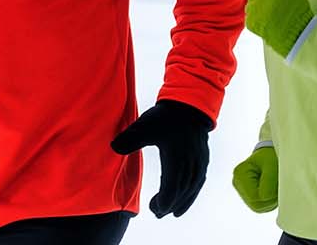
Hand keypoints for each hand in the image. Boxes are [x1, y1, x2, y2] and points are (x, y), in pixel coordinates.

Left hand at [110, 100, 211, 217]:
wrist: (189, 103)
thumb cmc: (165, 116)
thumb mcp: (144, 125)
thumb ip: (129, 139)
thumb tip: (113, 148)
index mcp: (176, 157)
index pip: (172, 186)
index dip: (164, 200)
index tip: (154, 209)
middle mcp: (190, 162)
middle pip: (182, 190)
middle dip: (170, 205)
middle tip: (157, 214)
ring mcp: (199, 161)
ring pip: (192, 188)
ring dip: (182, 201)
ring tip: (171, 212)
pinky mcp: (203, 158)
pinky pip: (199, 181)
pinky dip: (192, 193)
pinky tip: (186, 197)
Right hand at [232, 146, 278, 212]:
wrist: (270, 154)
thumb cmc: (270, 157)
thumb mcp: (272, 165)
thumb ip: (269, 182)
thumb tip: (266, 197)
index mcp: (240, 175)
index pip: (255, 197)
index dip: (270, 195)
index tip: (277, 183)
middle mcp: (238, 185)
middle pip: (256, 205)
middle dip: (271, 199)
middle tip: (279, 185)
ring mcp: (243, 192)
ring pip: (260, 207)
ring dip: (272, 200)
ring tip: (275, 185)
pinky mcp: (249, 196)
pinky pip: (262, 206)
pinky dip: (271, 201)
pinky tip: (273, 189)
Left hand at [246, 0, 314, 55]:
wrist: (299, 33)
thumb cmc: (297, 8)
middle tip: (275, 8)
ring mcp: (255, 7)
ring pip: (251, 5)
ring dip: (259, 9)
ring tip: (273, 17)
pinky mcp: (251, 21)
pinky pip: (250, 18)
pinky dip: (257, 21)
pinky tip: (269, 24)